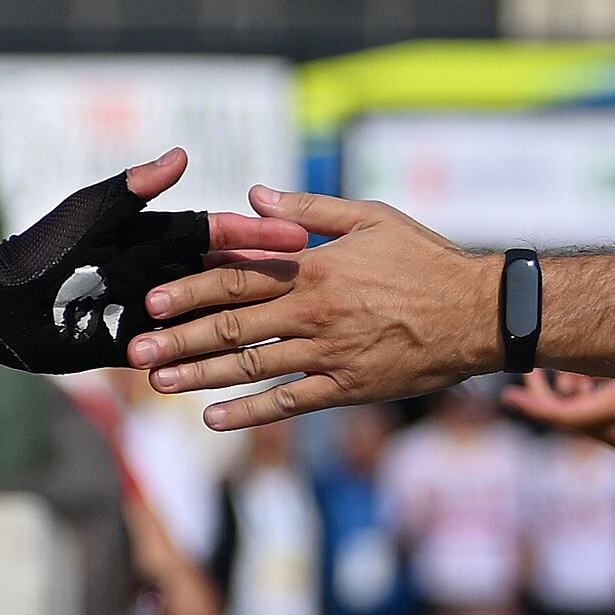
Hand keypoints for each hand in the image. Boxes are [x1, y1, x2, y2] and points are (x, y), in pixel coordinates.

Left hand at [0, 151, 304, 372]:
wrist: (6, 301)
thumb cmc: (46, 247)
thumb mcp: (93, 212)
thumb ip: (135, 187)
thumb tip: (181, 157)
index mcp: (159, 237)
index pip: (222, 233)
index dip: (260, 234)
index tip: (300, 236)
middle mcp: (166, 274)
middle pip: (231, 276)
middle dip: (272, 277)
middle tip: (318, 283)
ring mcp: (158, 313)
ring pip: (217, 318)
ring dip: (253, 322)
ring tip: (300, 331)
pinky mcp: (146, 347)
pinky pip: (189, 356)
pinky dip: (217, 361)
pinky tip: (255, 370)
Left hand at [122, 187, 490, 431]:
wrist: (479, 314)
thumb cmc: (425, 259)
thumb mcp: (371, 218)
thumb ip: (309, 209)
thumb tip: (256, 196)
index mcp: (314, 270)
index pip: (238, 279)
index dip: (190, 290)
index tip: (152, 300)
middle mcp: (314, 315)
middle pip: (233, 327)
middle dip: (179, 339)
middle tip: (135, 351)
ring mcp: (330, 355)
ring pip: (253, 367)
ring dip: (201, 376)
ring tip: (160, 384)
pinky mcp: (349, 388)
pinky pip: (291, 403)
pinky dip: (251, 412)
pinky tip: (214, 419)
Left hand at [507, 366, 614, 453]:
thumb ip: (602, 362)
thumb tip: (564, 364)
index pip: (562, 415)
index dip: (533, 403)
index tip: (509, 396)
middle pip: (569, 418)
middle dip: (549, 395)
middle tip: (533, 372)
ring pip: (585, 422)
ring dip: (574, 399)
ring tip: (582, 376)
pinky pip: (603, 427)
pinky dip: (593, 408)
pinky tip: (600, 387)